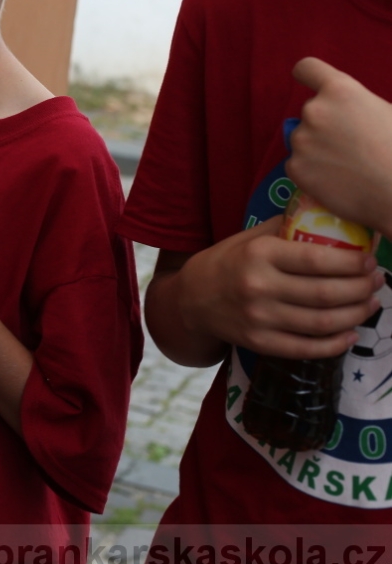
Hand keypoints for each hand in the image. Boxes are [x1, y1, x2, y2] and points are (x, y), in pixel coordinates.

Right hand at [168, 217, 382, 359]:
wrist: (190, 299)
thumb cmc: (226, 262)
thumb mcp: (248, 238)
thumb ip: (285, 229)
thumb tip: (329, 214)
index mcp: (259, 255)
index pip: (316, 260)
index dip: (351, 263)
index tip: (369, 261)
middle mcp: (258, 287)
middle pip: (325, 293)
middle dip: (361, 289)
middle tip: (376, 282)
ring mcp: (258, 318)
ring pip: (322, 322)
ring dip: (355, 314)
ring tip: (370, 304)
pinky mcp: (259, 343)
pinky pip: (306, 348)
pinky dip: (335, 344)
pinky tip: (350, 334)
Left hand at [286, 57, 391, 233]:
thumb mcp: (387, 112)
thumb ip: (359, 104)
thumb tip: (350, 111)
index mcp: (340, 90)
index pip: (307, 68)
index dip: (309, 76)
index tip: (311, 85)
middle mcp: (314, 110)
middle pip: (310, 111)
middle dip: (326, 124)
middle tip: (350, 144)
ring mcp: (301, 140)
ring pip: (303, 139)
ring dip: (318, 148)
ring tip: (347, 166)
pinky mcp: (294, 167)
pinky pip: (298, 164)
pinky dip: (312, 171)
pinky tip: (336, 180)